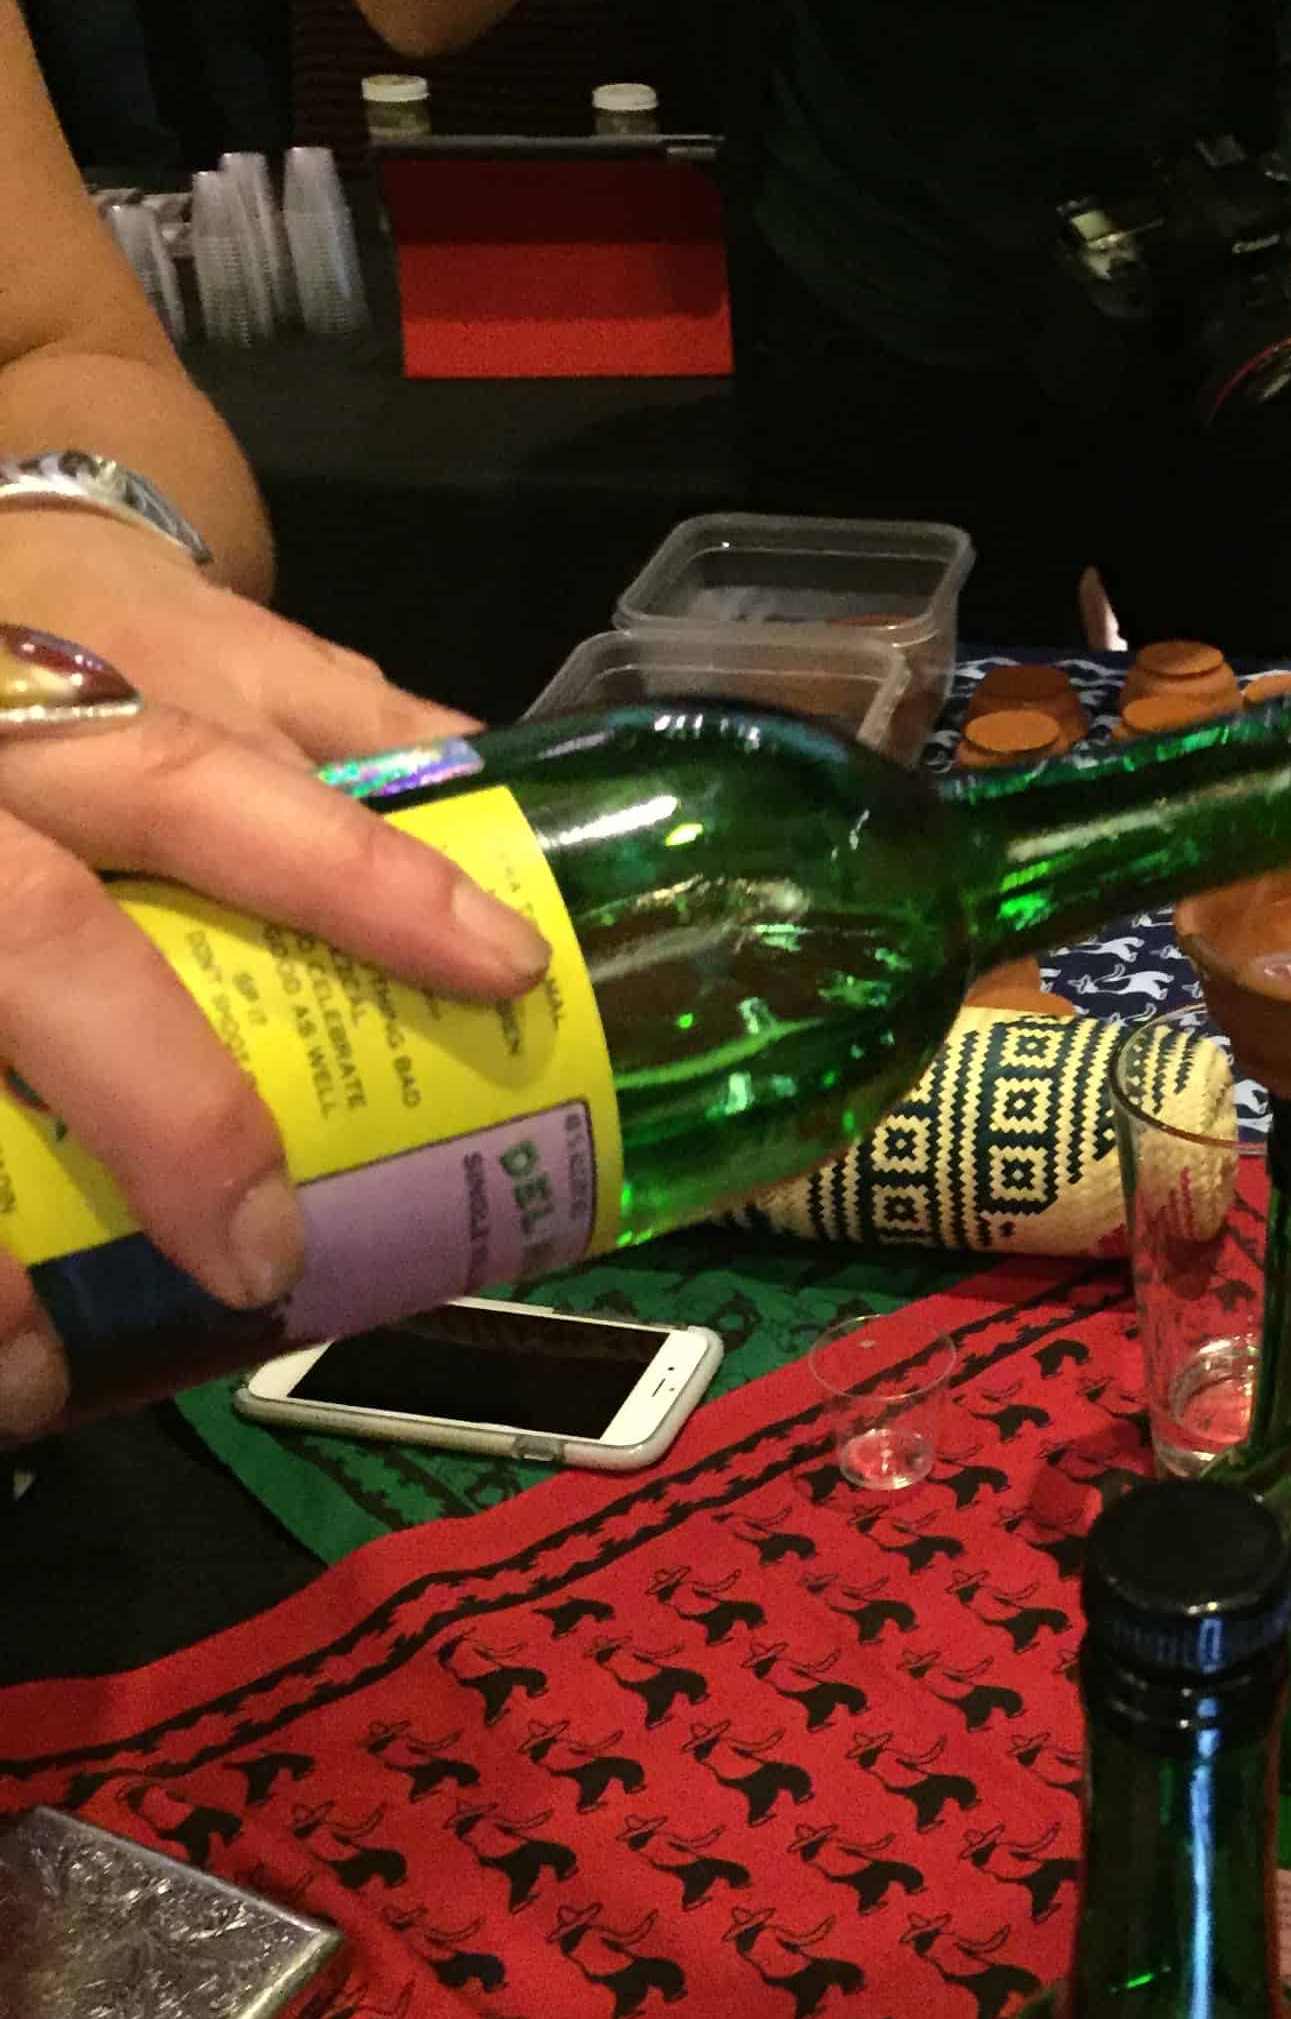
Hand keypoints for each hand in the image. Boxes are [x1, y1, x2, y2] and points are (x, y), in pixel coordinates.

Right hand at [0, 514, 550, 1436]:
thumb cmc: (67, 642)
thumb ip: (347, 722)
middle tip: (258, 1252)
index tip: (503, 971)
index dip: (359, 882)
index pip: (215, 789)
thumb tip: (515, 795)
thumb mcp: (201, 649)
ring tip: (37, 1376)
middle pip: (39, 939)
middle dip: (160, 1106)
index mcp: (74, 712)